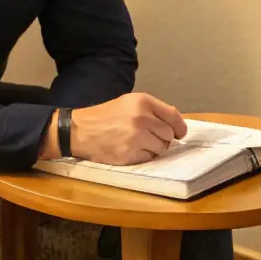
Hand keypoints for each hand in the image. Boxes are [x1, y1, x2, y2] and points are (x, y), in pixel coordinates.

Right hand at [69, 93, 186, 164]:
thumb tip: (177, 125)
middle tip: (148, 137)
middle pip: (169, 135)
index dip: (180, 127)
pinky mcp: (131, 154)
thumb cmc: (106, 116)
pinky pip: (150, 158)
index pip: (174, 116)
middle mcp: (143, 118)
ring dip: (154, 148)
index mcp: (143, 102)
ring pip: (161, 148)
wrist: (80, 130)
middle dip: (163, 138)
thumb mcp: (129, 103)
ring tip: (137, 142)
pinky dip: (143, 156)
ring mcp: (137, 137)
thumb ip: (153, 110)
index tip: (180, 134)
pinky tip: (130, 149)